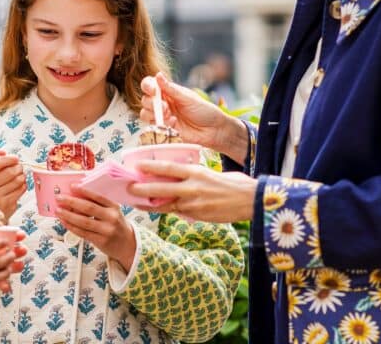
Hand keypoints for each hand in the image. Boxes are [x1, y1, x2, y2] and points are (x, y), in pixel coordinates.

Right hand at [0, 150, 26, 218]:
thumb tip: (3, 152)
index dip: (7, 159)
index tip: (15, 158)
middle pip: (8, 172)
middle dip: (18, 167)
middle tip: (20, 166)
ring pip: (17, 181)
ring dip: (22, 176)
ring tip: (21, 175)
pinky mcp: (7, 205)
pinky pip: (20, 190)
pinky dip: (23, 185)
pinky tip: (20, 185)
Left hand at [56, 186, 135, 271]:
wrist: (128, 245)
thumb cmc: (116, 225)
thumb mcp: (112, 211)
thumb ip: (99, 204)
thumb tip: (76, 196)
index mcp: (114, 207)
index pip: (98, 196)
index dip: (84, 191)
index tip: (72, 186)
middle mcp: (111, 217)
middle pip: (88, 208)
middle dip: (71, 202)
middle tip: (59, 198)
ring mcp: (106, 230)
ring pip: (83, 221)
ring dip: (68, 215)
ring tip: (58, 210)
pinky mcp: (101, 241)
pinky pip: (83, 232)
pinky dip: (71, 226)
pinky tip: (64, 222)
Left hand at [128, 160, 256, 222]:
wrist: (251, 200)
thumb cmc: (233, 183)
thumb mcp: (211, 172)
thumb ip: (195, 174)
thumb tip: (181, 174)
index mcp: (195, 171)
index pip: (168, 167)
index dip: (150, 167)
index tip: (136, 166)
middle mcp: (192, 186)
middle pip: (160, 186)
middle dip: (142, 187)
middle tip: (128, 187)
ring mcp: (193, 202)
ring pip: (164, 202)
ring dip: (148, 202)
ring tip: (134, 201)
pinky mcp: (196, 214)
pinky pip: (175, 211)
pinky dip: (162, 210)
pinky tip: (152, 209)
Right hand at [140, 72, 245, 160]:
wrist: (214, 131)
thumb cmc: (204, 111)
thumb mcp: (188, 98)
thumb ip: (171, 89)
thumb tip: (158, 75)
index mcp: (168, 92)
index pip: (150, 85)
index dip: (148, 86)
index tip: (153, 91)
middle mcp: (163, 103)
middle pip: (145, 100)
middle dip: (152, 103)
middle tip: (166, 108)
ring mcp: (162, 117)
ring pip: (145, 114)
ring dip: (155, 115)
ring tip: (170, 117)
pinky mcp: (164, 129)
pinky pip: (154, 126)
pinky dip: (162, 124)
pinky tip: (174, 124)